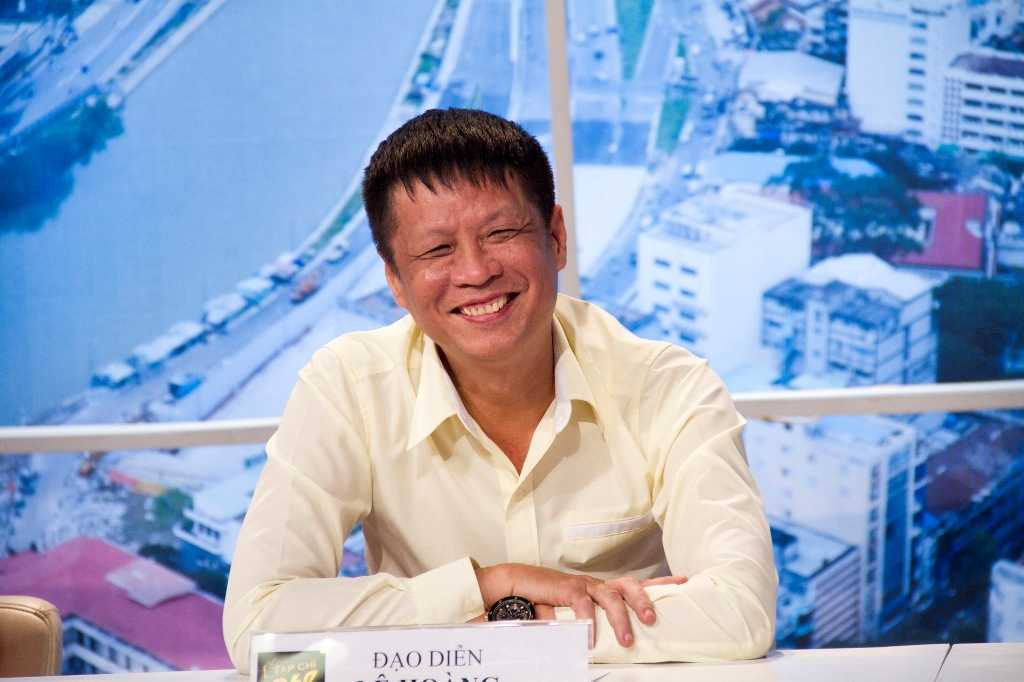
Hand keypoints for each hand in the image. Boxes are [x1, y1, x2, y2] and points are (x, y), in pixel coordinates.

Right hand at [475, 563, 686, 647]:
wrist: (518, 583)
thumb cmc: (547, 598)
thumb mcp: (572, 613)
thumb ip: (586, 624)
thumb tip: (596, 644)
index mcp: (603, 588)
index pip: (636, 583)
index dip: (660, 582)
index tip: (684, 581)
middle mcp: (597, 584)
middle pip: (629, 584)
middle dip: (645, 600)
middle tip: (653, 620)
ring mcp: (583, 585)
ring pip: (611, 596)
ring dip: (621, 618)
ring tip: (628, 641)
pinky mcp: (567, 589)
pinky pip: (583, 606)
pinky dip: (589, 623)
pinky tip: (590, 639)